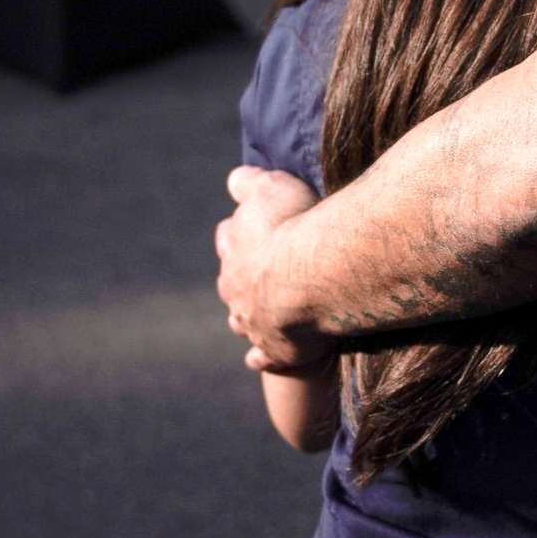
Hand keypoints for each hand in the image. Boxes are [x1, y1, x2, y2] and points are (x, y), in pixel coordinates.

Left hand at [216, 166, 326, 372]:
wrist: (308, 280)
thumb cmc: (293, 228)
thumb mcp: (271, 188)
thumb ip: (249, 182)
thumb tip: (235, 180)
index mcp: (234, 250)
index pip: (228, 237)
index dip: (240, 233)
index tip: (251, 231)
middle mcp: (235, 289)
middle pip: (230, 283)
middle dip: (241, 279)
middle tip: (259, 275)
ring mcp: (252, 322)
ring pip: (240, 321)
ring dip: (247, 317)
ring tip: (261, 314)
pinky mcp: (274, 350)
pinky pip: (261, 357)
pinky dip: (260, 356)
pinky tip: (258, 358)